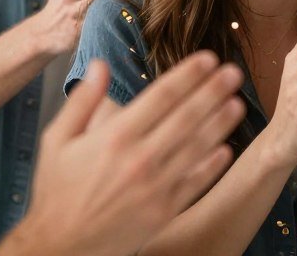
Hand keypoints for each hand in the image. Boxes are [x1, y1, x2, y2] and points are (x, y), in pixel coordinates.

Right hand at [12, 51, 245, 255]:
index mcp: (115, 136)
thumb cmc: (57, 190)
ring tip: (239, 103)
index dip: (188, 74)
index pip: (161, 96)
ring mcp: (155, 187)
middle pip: (186, 117)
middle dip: (213, 91)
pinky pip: (195, 184)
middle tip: (233, 72)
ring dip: (221, 124)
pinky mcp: (163, 212)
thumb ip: (82, 100)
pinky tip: (227, 149)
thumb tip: (100, 64)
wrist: (60, 245)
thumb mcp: (58, 139)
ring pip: (197, 148)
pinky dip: (212, 166)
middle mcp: (139, 159)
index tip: (207, 58)